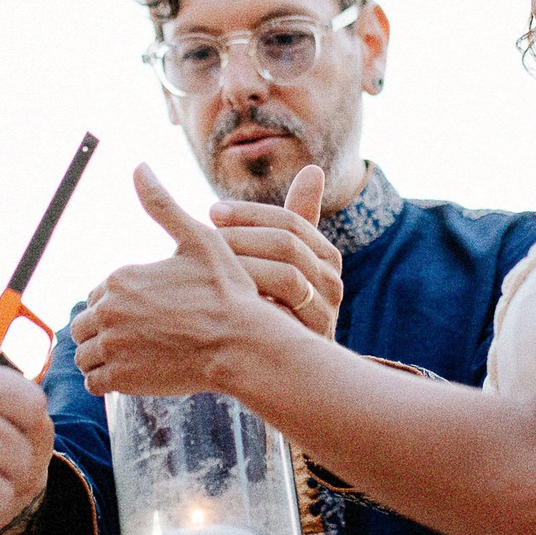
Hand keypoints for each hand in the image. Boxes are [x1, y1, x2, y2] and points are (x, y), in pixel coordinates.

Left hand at [69, 165, 308, 397]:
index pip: (100, 293)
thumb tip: (140, 166)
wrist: (244, 343)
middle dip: (106, 331)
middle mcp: (109, 309)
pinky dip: (107, 381)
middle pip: (86, 324)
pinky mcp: (121, 378)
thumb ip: (162, 205)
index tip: (146, 314)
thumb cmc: (228, 292)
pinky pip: (94, 383)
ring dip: (103, 357)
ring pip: (85, 355)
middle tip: (140, 340)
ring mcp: (113, 346)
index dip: (120, 304)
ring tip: (135, 359)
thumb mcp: (199, 239)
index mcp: (121, 277)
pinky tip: (133, 376)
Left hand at [211, 164, 340, 337]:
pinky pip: (281, 315)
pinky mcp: (310, 343)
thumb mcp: (277, 259)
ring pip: (287, 276)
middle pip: (288, 245)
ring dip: (242, 268)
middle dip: (242, 238)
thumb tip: (313, 168)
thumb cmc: (272, 303)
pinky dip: (249, 305)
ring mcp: (325, 312)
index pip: (290, 220)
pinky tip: (216, 302)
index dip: (249, 214)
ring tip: (207, 268)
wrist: (281, 366)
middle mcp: (333, 281)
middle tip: (203, 237)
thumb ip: (291, 217)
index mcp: (326, 255)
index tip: (210, 212)